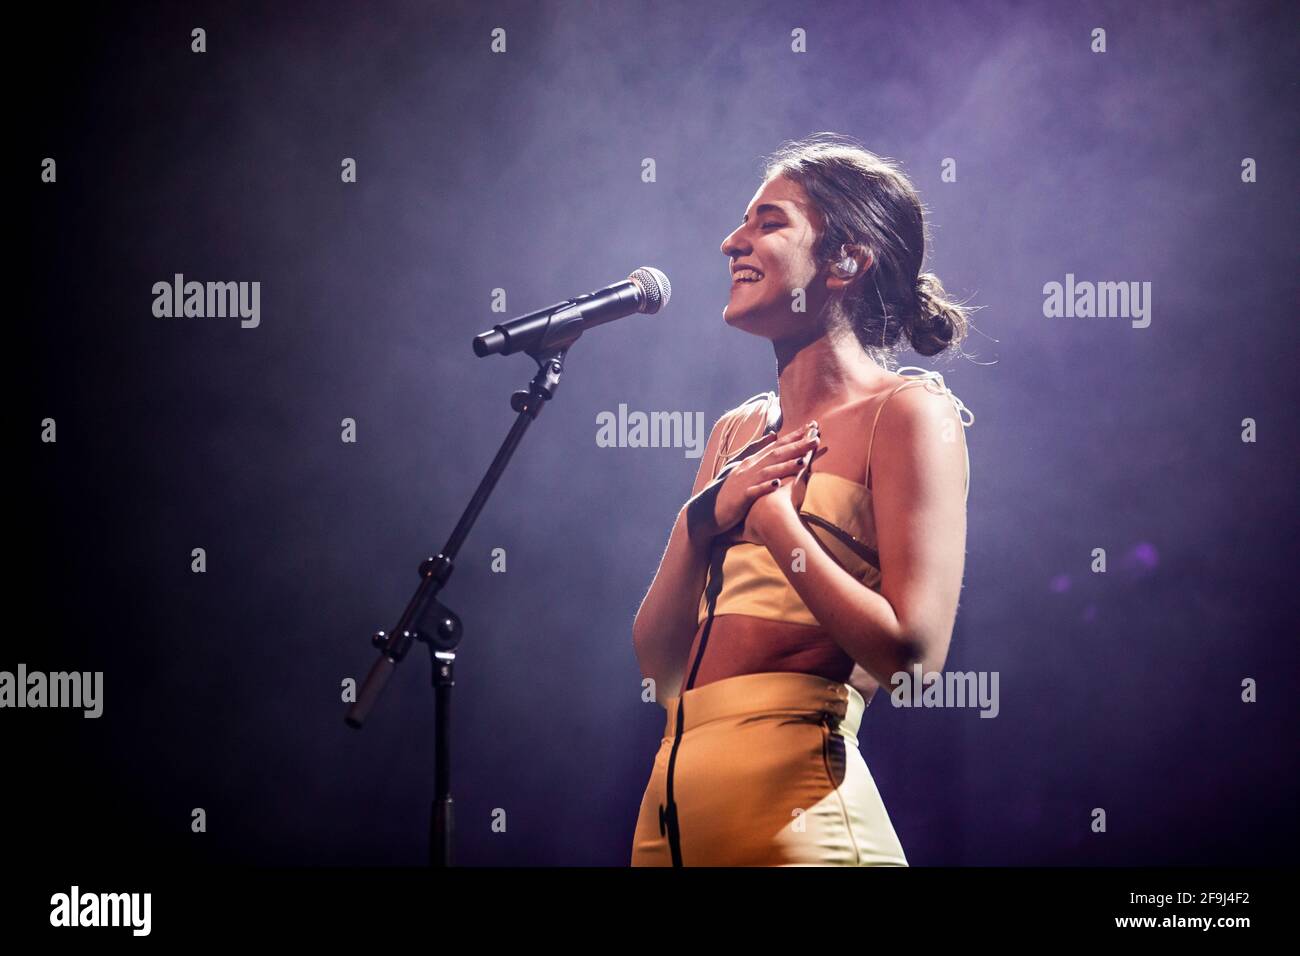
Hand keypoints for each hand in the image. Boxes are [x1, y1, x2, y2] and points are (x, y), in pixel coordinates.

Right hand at [687, 422, 820, 544]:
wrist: (706, 511)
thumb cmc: (727, 491)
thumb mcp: (741, 467)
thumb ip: (756, 451)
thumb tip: (773, 435)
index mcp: (751, 461)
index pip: (776, 446)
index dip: (794, 437)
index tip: (811, 428)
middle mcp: (748, 468)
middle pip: (776, 454)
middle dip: (796, 446)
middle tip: (815, 438)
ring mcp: (744, 482)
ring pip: (768, 471)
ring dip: (785, 466)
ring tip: (802, 461)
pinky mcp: (740, 498)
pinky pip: (754, 491)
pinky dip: (765, 487)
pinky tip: (776, 484)